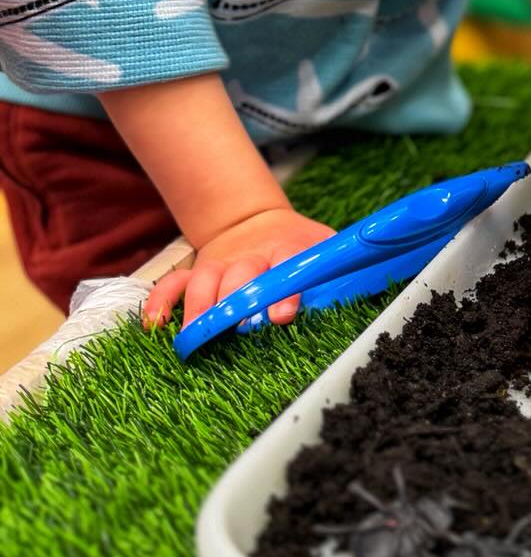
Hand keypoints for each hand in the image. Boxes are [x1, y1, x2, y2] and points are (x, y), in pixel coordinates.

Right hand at [143, 206, 335, 330]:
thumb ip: (333, 273)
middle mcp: (251, 255)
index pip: (289, 265)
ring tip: (194, 335)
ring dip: (198, 307)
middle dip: (236, 301)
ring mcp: (220, 262)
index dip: (286, 292)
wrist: (260, 221)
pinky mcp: (197, 272)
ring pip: (204, 280)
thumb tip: (349, 297)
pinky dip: (160, 302)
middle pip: (239, 274)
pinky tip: (154, 326)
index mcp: (288, 248)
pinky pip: (173, 284)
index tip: (281, 317)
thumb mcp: (323, 251)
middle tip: (235, 327)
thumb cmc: (300, 249)